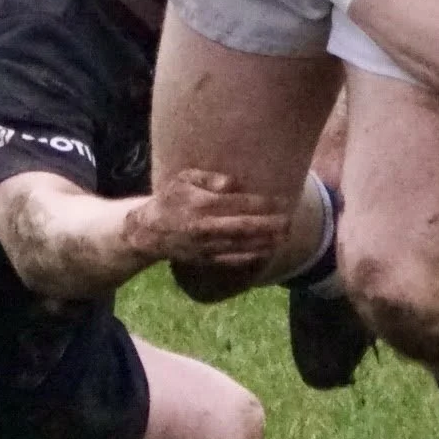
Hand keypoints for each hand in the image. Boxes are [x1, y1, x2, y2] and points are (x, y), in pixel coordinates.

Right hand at [124, 168, 293, 267]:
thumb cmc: (170, 200)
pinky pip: (232, 260)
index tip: (282, 200)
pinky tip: (266, 252)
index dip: (263, 203)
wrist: (148, 233)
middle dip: (270, 224)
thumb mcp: (183, 179)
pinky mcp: (205, 259)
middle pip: (245, 226)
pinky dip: (250, 257)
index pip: (239, 203)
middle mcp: (205, 227)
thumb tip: (233, 183)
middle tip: (290, 220)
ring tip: (285, 236)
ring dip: (265, 241)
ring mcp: (205, 246)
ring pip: (241, 245)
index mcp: (202, 204)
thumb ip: (209, 178)